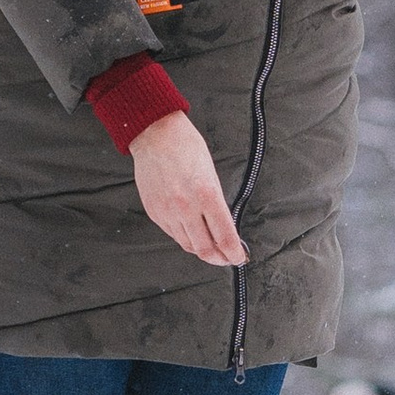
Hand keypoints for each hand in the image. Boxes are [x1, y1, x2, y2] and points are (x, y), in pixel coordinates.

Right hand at [127, 111, 246, 266]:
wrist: (155, 136)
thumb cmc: (186, 147)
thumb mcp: (212, 174)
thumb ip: (216, 203)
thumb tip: (224, 227)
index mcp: (206, 194)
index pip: (225, 236)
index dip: (234, 253)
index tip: (239, 257)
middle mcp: (186, 207)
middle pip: (205, 248)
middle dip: (219, 258)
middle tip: (226, 258)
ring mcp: (168, 212)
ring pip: (188, 245)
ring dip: (202, 250)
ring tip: (211, 249)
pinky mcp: (155, 212)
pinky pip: (173, 234)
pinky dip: (185, 238)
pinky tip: (192, 233)